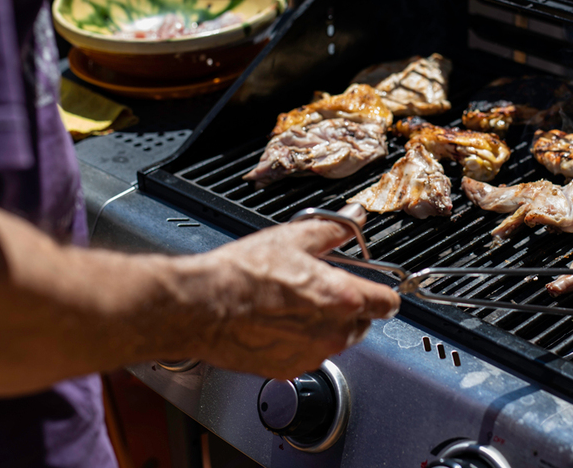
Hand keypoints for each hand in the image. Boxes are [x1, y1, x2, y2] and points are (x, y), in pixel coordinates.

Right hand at [186, 205, 399, 378]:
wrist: (204, 305)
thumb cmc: (244, 274)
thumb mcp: (293, 238)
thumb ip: (331, 231)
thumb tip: (351, 222)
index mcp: (342, 298)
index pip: (387, 303)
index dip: (383, 293)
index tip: (376, 290)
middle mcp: (333, 332)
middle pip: (361, 322)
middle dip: (348, 307)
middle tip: (319, 288)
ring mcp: (311, 354)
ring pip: (333, 339)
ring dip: (322, 324)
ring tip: (290, 304)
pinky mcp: (288, 369)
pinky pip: (306, 354)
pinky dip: (298, 341)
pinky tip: (275, 322)